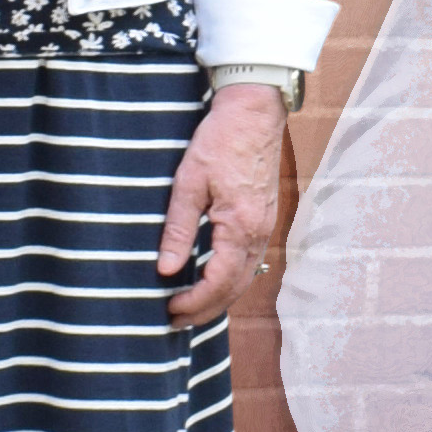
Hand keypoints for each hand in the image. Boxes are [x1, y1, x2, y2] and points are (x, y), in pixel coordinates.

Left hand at [155, 82, 290, 327]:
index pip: (218, 282)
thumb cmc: (220, 140)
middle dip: (206, 309)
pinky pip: (250, 260)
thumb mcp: (189, 183)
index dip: (194, 302)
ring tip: (191, 307)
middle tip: (176, 321)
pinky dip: (231, 279)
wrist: (254, 110)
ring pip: (246, 277)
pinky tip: (212, 279)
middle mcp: (259, 233)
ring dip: (220, 297)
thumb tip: (165, 269)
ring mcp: (266, 226)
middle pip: (235, 288)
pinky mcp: (265, 217)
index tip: (169, 309)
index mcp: (240, 226)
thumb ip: (178, 229)